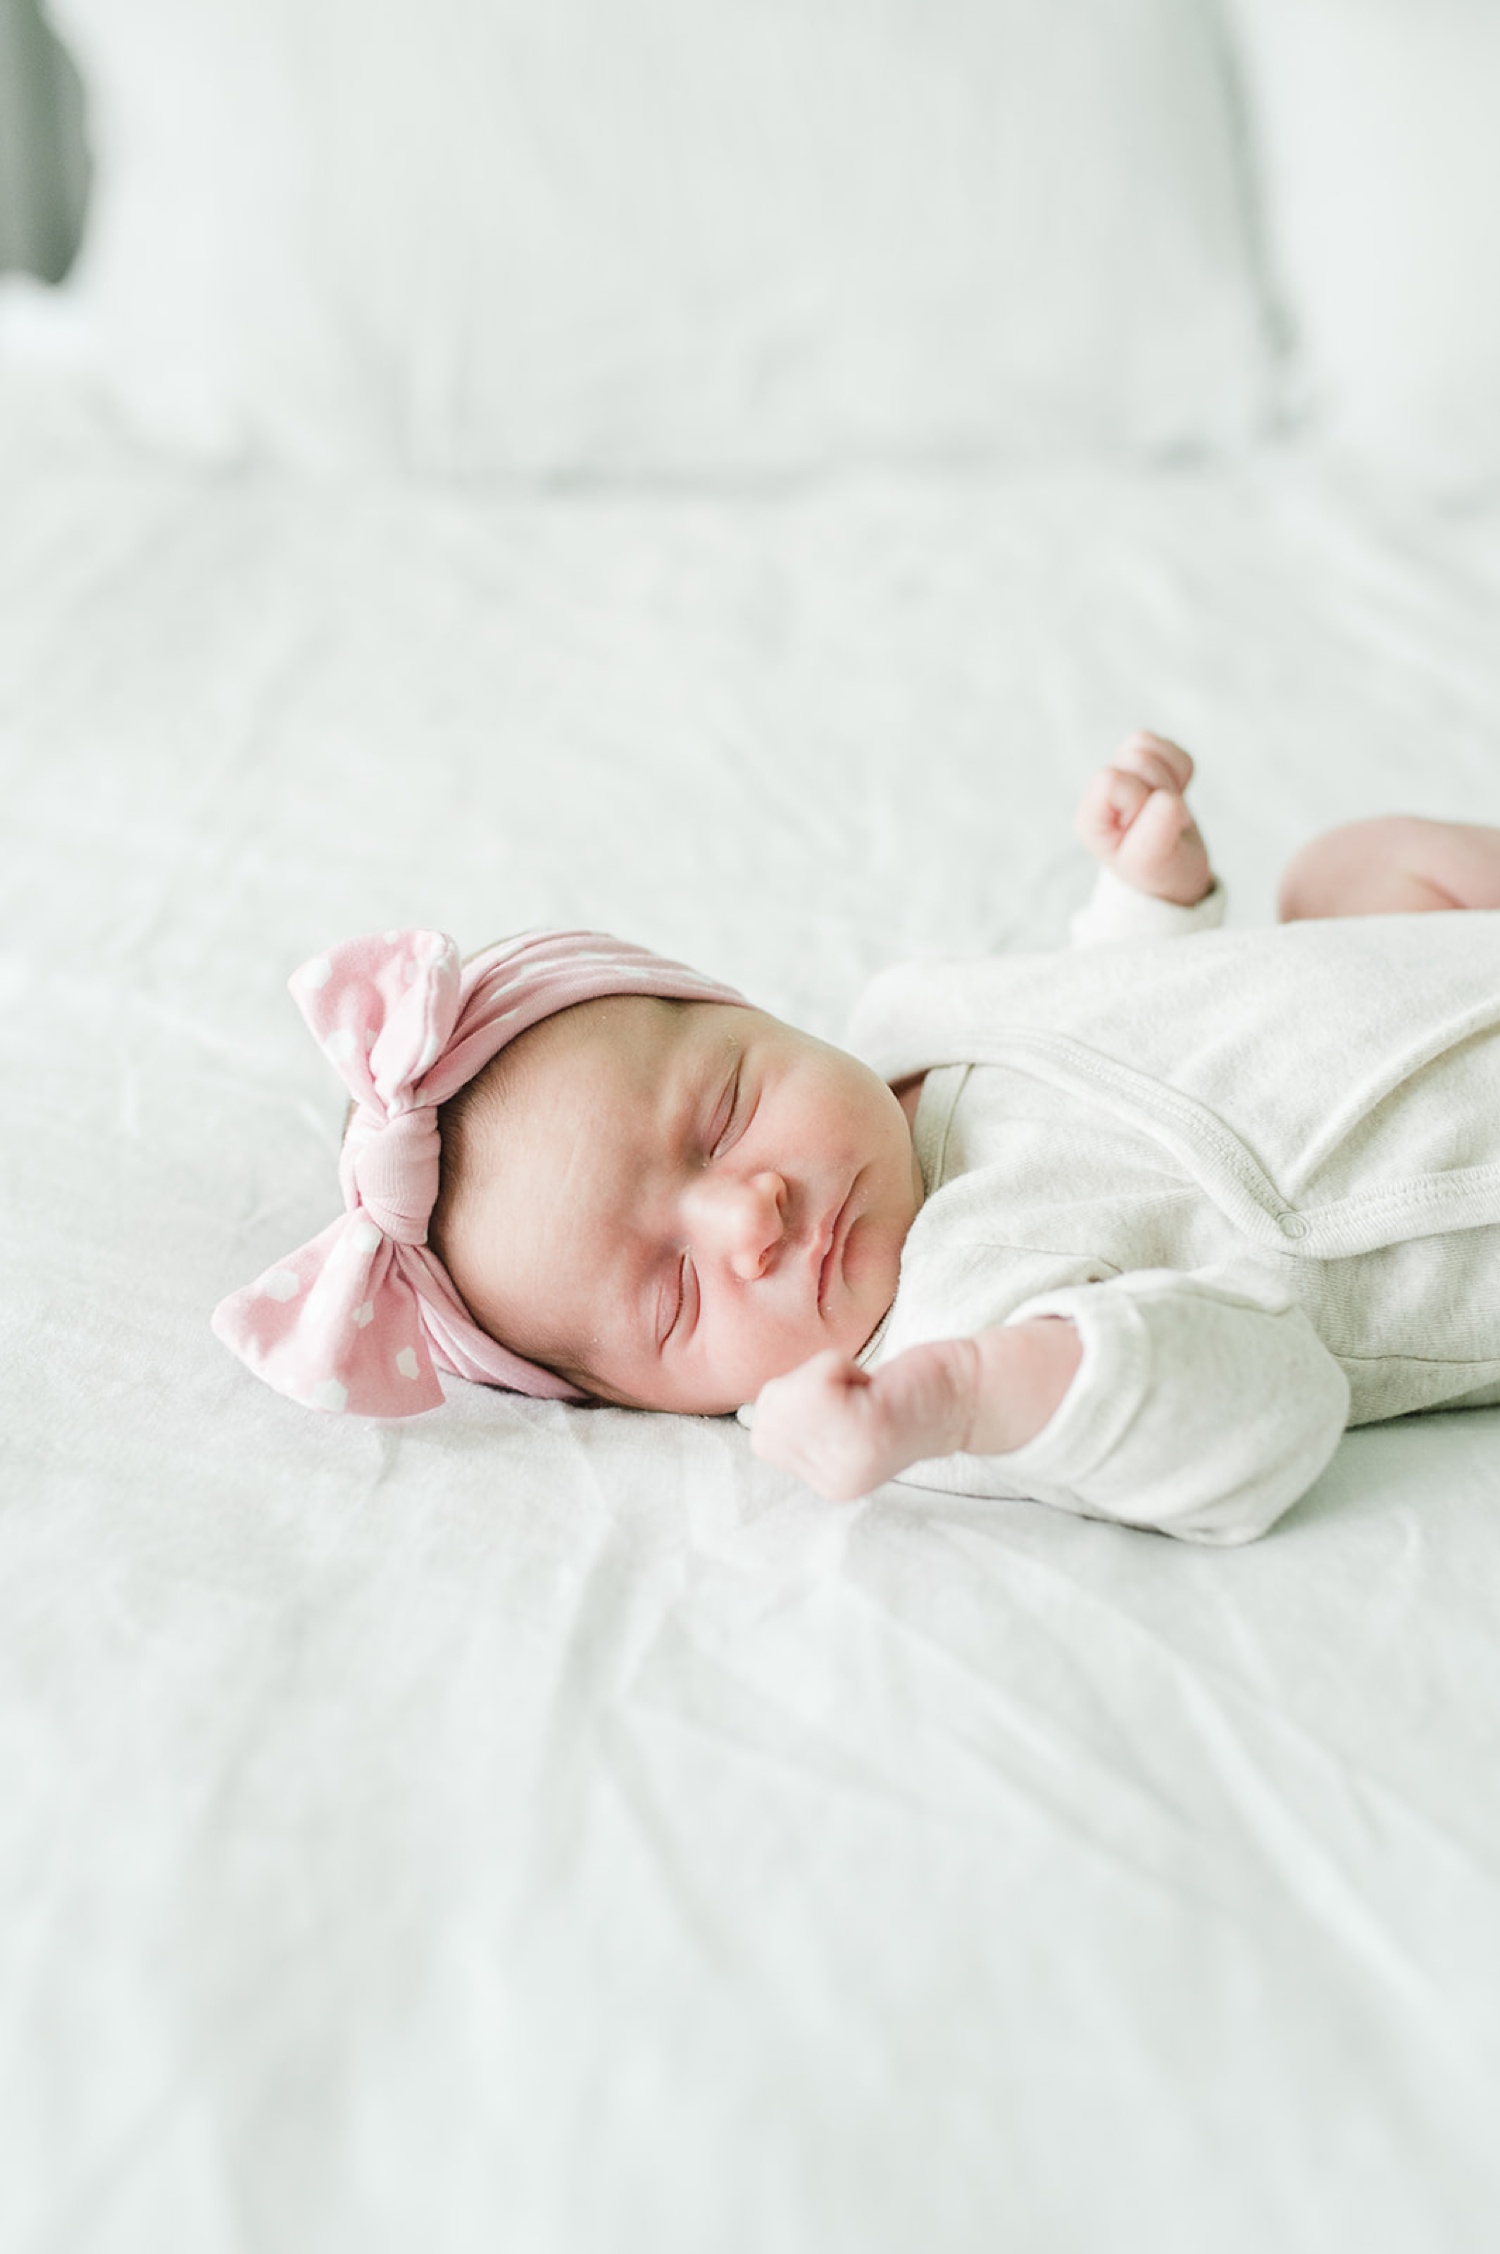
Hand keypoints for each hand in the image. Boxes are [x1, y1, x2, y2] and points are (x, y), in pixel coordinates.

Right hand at [748, 1341, 978, 1502]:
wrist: (967, 1391)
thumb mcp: (840, 1424)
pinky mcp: (869, 1429)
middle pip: (769, 1413)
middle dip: (804, 1385)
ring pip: (786, 1395)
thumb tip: (766, 1407)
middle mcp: (836, 1485)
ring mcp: (851, 1461)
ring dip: (822, 1372)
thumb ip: (800, 1426)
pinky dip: (836, 1364)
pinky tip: (870, 1383)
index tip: (846, 1405)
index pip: (763, 1436)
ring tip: (863, 1389)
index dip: (797, 1402)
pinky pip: (816, 1380)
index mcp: (830, 1487)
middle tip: (856, 1394)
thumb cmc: (899, 1393)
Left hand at [1075, 731, 1212, 906]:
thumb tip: (1169, 800)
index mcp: (1090, 817)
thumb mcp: (1151, 862)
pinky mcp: (1146, 762)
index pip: (1113, 780)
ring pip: (1147, 746)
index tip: (1148, 829)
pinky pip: (1167, 746)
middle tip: (1164, 821)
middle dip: (1162, 789)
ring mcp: (1122, 773)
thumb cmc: (1158, 868)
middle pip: (1136, 759)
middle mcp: (1099, 791)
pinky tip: (1174, 793)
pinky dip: (1179, 769)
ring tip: (1167, 808)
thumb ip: (1154, 835)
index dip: (1141, 801)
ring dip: (1170, 778)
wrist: (1176, 867)